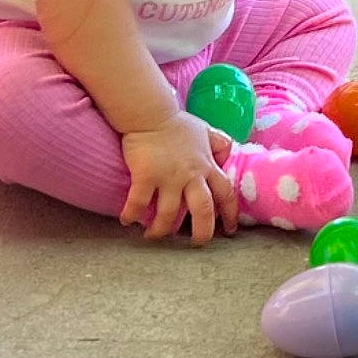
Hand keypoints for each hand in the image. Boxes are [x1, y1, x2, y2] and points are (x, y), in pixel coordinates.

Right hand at [120, 113, 239, 243]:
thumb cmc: (177, 124)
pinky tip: (127, 221)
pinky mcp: (146, 176)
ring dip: (161, 230)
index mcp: (206, 166)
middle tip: (196, 244)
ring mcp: (168, 177)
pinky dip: (131, 215)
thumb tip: (228, 156)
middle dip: (202, 233)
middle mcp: (191, 175)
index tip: (230, 230)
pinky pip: (138, 203)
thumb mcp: (205, 131)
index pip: (226, 194)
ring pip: (169, 214)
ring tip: (153, 235)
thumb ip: (218, 144)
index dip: (230, 214)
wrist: (150, 113)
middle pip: (203, 211)